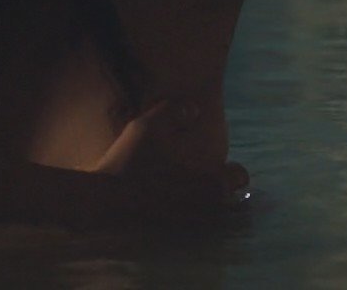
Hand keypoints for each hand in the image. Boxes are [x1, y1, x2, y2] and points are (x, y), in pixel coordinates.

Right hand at [94, 102, 251, 218]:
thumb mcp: (149, 126)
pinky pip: (191, 225)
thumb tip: (194, 109)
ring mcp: (191, 227)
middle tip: (198, 173)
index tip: (215, 161)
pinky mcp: (175, 237)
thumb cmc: (131, 162)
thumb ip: (175, 111)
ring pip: (210, 213)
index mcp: (211, 183)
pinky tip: (165, 201)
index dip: (229, 167)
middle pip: (228, 198)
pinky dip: (185, 214)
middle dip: (218, 186)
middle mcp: (207, 209)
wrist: (105, 200)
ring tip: (181, 187)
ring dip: (202, 201)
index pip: (240, 176)